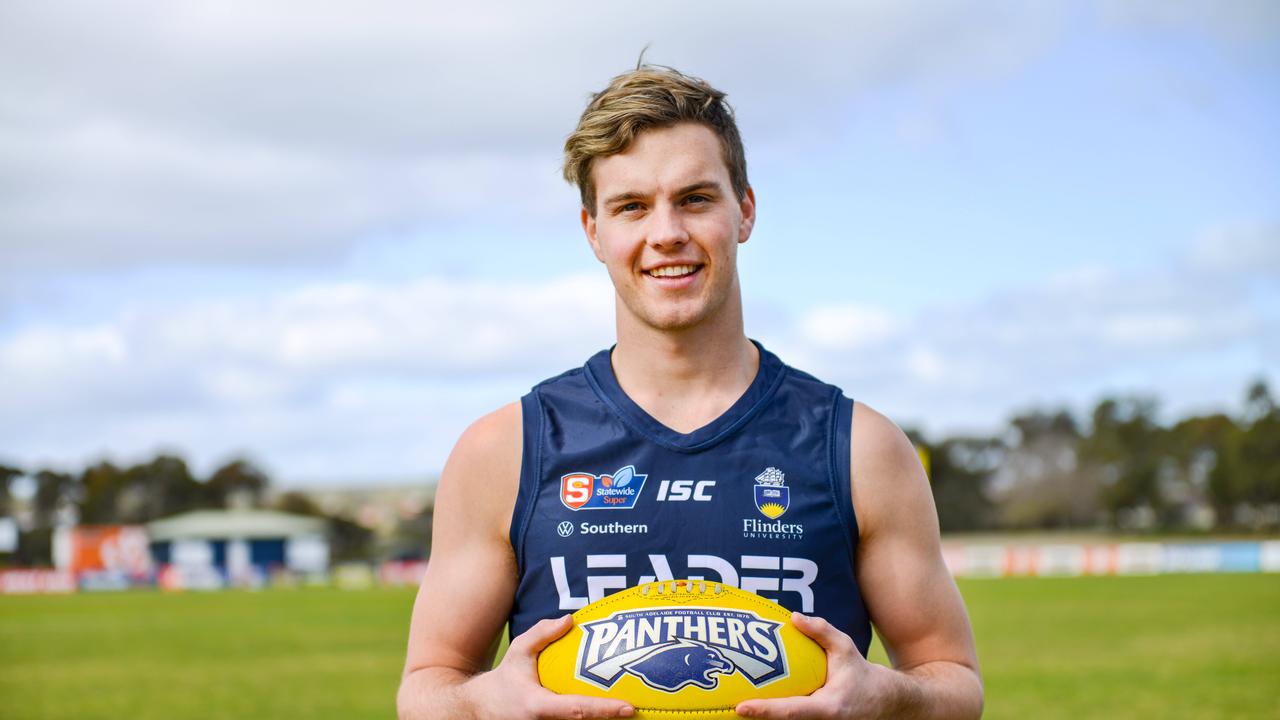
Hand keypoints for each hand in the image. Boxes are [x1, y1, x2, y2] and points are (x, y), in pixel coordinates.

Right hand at [467, 614, 634, 719]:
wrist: (481, 709)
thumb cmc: (505, 679)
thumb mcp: (519, 652)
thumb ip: (542, 634)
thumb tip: (570, 619)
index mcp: (539, 706)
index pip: (577, 710)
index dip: (605, 710)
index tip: (629, 708)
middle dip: (611, 719)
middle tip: (641, 708)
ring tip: (633, 713)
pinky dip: (594, 719)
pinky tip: (611, 711)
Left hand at [736, 612, 902, 719]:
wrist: (883, 703)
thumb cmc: (860, 674)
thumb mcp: (846, 648)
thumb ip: (821, 632)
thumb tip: (794, 617)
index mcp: (828, 708)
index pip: (792, 712)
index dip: (766, 711)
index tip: (741, 708)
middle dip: (757, 718)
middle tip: (724, 707)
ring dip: (761, 719)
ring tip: (727, 709)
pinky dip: (770, 715)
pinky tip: (749, 708)